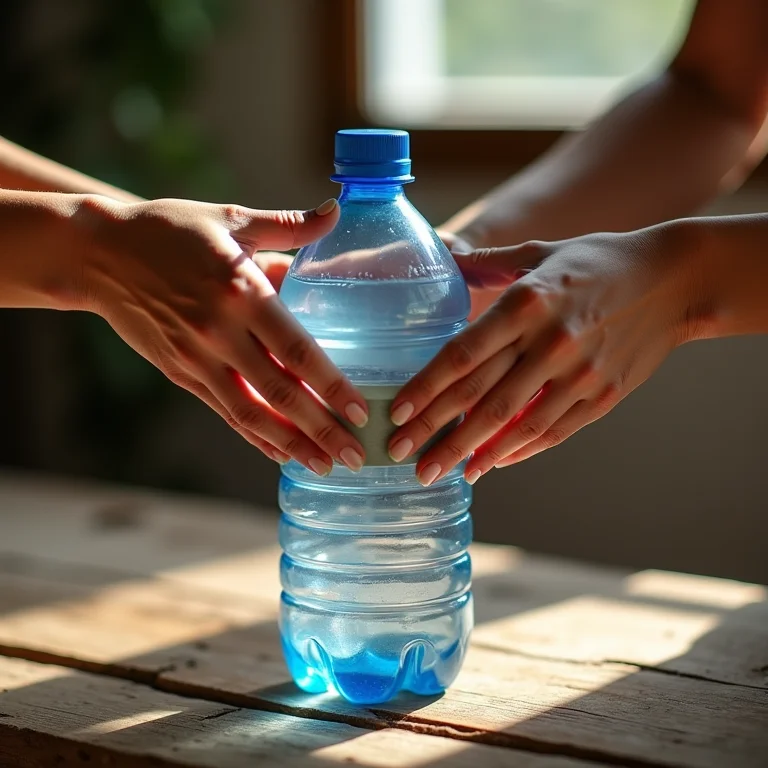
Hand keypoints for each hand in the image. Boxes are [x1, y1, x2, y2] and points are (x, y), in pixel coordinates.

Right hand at [79, 196, 368, 473]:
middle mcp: (220, 332)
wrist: (98, 253)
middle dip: (322, 430)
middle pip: (280, 393)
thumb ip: (288, 225)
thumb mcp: (230, 218)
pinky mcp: (180, 373)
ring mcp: (197, 358)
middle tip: (355, 456)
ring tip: (325, 467)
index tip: (360, 411)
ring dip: (291, 445)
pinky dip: (255, 437)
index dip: (331, 385)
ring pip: (251, 414)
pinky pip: (224, 412)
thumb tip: (336, 211)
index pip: (297, 350)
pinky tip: (281, 454)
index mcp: (241, 291)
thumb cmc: (172, 230)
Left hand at [388, 225, 694, 483]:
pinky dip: (520, 450)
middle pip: (481, 398)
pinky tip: (492, 462)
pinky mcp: (604, 395)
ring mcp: (580, 373)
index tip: (397, 413)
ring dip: (473, 453)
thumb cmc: (597, 263)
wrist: (673, 280)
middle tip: (401, 456)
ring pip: (516, 424)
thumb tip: (444, 255)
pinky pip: (554, 431)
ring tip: (442, 473)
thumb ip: (489, 262)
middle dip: (437, 432)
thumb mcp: (541, 253)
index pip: (463, 354)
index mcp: (527, 302)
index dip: (427, 388)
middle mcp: (550, 342)